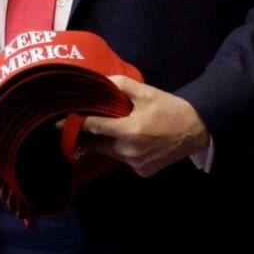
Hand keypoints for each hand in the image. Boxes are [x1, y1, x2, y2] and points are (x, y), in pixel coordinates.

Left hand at [80, 77, 210, 176]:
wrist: (196, 130)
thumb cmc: (169, 108)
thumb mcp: (145, 92)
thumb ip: (120, 85)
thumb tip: (98, 81)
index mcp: (129, 130)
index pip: (94, 127)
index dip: (76, 123)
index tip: (57, 122)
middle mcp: (130, 151)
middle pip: (98, 143)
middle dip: (90, 134)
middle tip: (83, 124)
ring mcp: (136, 165)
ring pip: (110, 153)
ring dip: (107, 142)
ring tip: (112, 129)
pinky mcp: (144, 173)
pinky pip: (124, 161)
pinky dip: (122, 151)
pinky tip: (132, 141)